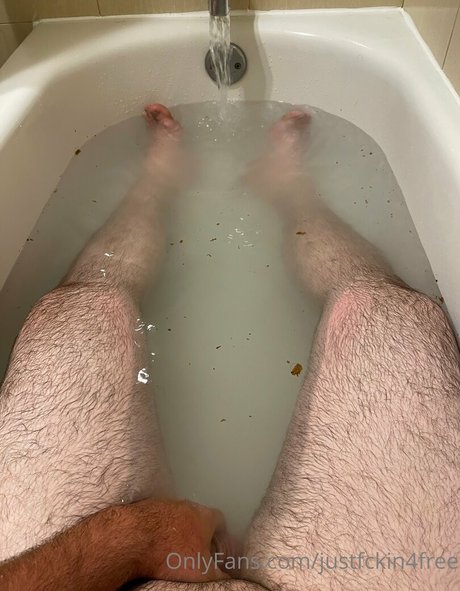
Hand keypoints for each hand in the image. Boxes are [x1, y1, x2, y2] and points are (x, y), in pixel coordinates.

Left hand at [125, 498, 239, 582]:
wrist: (132, 537)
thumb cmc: (171, 553)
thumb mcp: (202, 572)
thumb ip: (220, 576)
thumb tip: (229, 580)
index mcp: (204, 516)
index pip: (219, 519)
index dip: (221, 533)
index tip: (219, 544)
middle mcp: (186, 505)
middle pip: (197, 516)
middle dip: (198, 532)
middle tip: (196, 551)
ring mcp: (164, 504)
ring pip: (175, 517)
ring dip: (175, 530)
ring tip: (171, 550)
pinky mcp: (144, 508)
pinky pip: (155, 519)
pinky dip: (156, 530)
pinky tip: (152, 546)